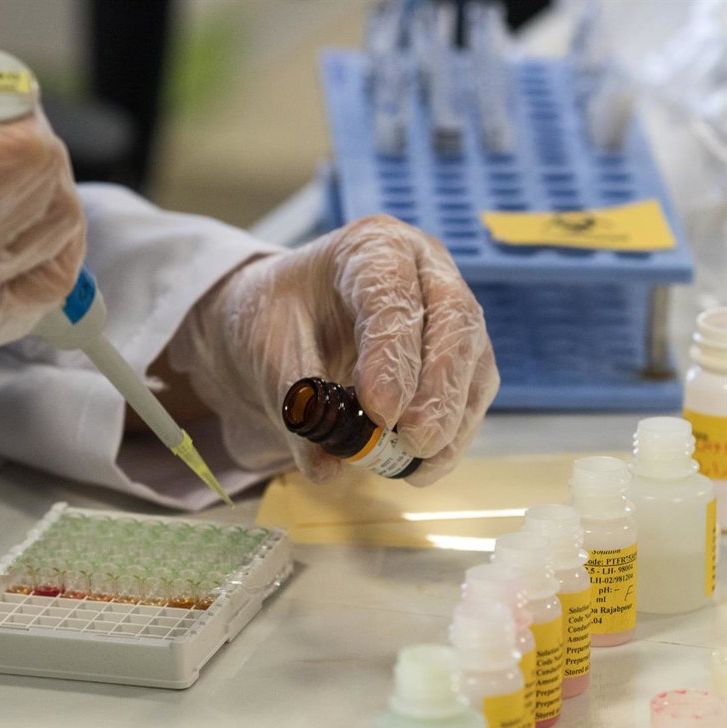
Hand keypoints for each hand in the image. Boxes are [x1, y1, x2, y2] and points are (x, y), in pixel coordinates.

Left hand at [169, 214, 497, 485]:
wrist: (286, 320)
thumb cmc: (278, 318)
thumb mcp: (266, 347)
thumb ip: (295, 401)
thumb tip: (329, 466)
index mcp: (372, 249)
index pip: (392, 291)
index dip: (392, 352)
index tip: (381, 409)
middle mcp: (424, 270)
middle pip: (453, 322)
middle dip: (438, 389)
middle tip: (416, 441)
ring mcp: (450, 310)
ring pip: (473, 359)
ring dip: (453, 418)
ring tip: (422, 463)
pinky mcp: (461, 355)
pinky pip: (471, 391)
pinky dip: (454, 432)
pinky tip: (429, 464)